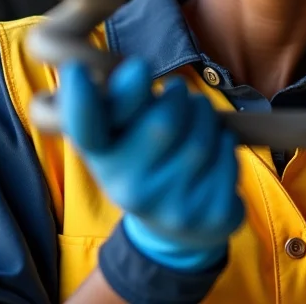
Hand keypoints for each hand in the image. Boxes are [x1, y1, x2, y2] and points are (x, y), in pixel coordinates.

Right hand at [58, 57, 243, 269]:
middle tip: (179, 95)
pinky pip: (228, 154)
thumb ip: (125, 101)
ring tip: (198, 121)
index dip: (81, 102)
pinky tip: (215, 153)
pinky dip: (226, 142)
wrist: (176, 233)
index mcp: (101, 158)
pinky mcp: (212, 215)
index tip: (77, 71)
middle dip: (179, 97)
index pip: (86, 130)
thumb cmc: (146, 160)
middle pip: (164, 122)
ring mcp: (171, 208)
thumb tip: (136, 70)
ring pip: (203, 138)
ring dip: (206, 116)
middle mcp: (129, 188)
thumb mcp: (125, 134)